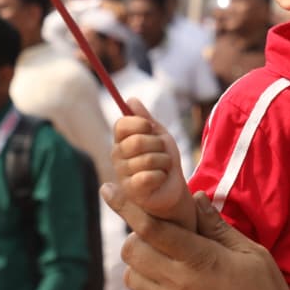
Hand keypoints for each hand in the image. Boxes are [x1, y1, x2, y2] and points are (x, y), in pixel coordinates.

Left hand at [102, 183, 289, 289]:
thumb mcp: (252, 255)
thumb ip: (218, 227)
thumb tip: (197, 198)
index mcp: (200, 260)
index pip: (151, 227)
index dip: (126, 205)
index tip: (109, 189)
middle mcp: (179, 286)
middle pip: (132, 252)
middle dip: (136, 236)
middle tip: (154, 234)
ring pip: (133, 279)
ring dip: (142, 266)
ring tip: (166, 263)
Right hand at [114, 98, 195, 230]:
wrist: (173, 186)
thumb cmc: (164, 159)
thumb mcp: (158, 135)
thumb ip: (145, 118)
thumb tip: (131, 99)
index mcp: (122, 140)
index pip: (121, 124)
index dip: (139, 123)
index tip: (151, 127)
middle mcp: (117, 156)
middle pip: (137, 141)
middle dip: (158, 145)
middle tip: (163, 152)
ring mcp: (122, 174)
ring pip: (148, 159)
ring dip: (164, 161)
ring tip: (163, 167)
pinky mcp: (131, 190)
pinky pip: (148, 176)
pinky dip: (161, 175)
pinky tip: (160, 179)